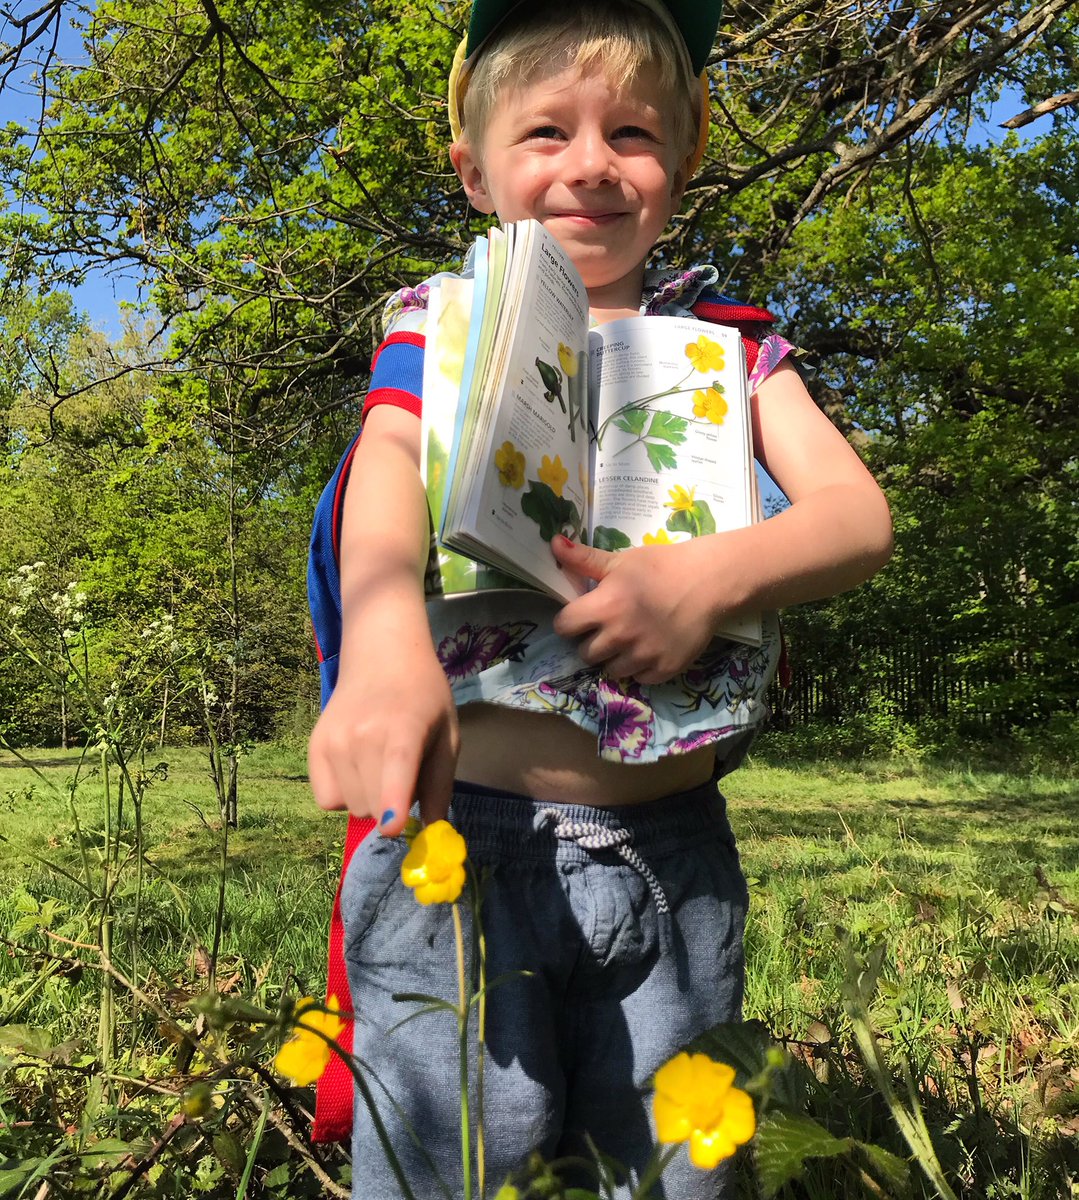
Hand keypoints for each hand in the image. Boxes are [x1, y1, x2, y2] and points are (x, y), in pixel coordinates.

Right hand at [307, 626, 458, 836]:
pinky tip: (357, 770)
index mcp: (404, 728)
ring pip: (351, 807)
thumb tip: (430, 831)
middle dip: (391, 807)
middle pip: (374, 806)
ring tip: (379, 766)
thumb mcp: (447, 735)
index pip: (396, 768)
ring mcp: (334, 740)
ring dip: (369, 800)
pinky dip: (343, 795)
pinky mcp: (314, 746)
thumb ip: (440, 784)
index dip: (393, 802)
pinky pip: (326, 800)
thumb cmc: (423, 697)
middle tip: (402, 777)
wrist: (381, 656)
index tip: (393, 827)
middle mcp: (363, 734)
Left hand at [551, 535, 725, 684]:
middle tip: (608, 628)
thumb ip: (584, 559)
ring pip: (611, 670)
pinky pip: (639, 678)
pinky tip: (649, 649)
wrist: (710, 580)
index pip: (564, 626)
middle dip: (591, 641)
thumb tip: (553, 543)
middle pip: (585, 653)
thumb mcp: (621, 559)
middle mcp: (620, 635)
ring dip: (615, 657)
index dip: (570, 621)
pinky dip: (640, 668)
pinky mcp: (665, 669)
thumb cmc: (662, 566)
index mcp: (605, 606)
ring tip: (629, 640)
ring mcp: (643, 655)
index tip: (581, 617)